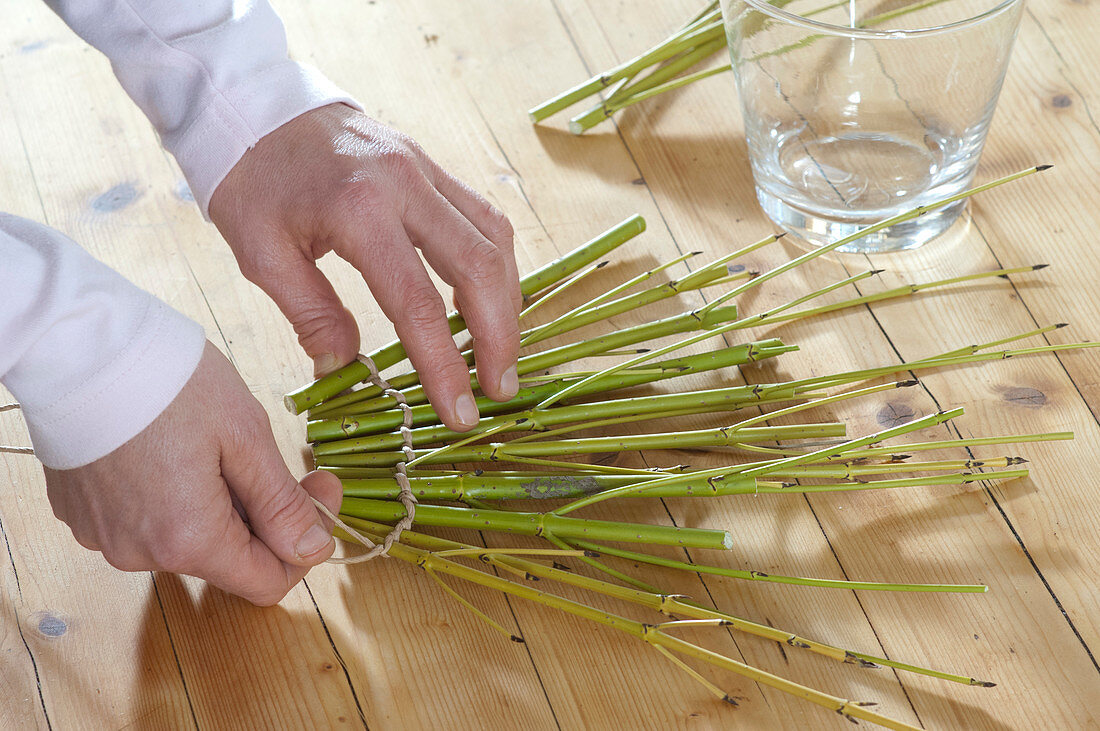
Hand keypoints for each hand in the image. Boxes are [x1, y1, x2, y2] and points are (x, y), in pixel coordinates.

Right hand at [44, 342, 342, 605]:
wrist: (77, 346)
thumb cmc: (167, 381)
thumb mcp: (245, 436)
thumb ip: (281, 503)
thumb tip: (315, 550)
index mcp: (188, 540)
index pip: (267, 583)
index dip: (304, 545)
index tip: (319, 489)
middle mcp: (141, 554)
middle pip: (229, 558)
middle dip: (265, 514)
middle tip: (280, 456)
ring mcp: (106, 536)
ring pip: (190, 538)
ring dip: (219, 503)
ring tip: (215, 443)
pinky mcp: (86, 514)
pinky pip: (149, 520)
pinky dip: (175, 495)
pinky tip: (175, 446)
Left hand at [209, 104, 521, 431]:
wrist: (255, 104)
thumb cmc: (251, 179)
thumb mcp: (260, 253)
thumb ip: (309, 313)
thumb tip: (345, 368)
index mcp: (358, 209)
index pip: (418, 303)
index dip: (445, 366)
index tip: (459, 414)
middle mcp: (407, 184)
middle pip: (479, 268)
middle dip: (498, 338)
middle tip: (499, 390)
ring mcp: (427, 169)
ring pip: (495, 240)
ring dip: (506, 302)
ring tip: (500, 353)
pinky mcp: (433, 166)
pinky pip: (484, 218)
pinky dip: (497, 265)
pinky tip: (491, 300)